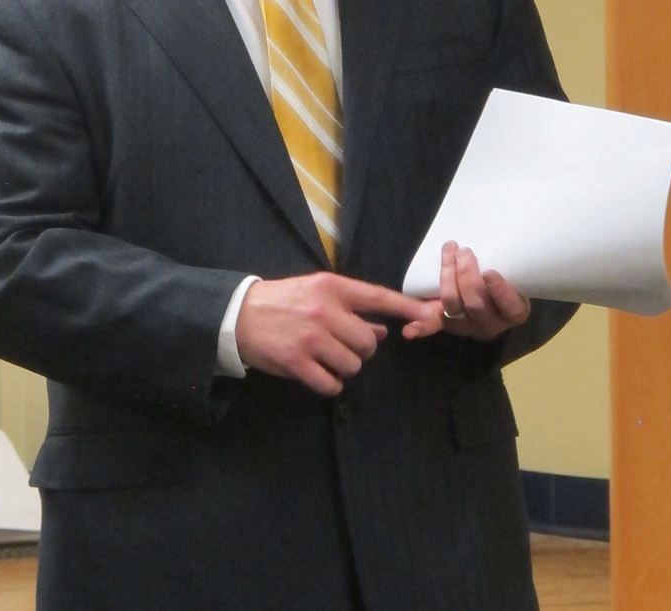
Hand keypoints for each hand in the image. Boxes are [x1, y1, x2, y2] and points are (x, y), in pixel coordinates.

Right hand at [235, 272, 432, 396]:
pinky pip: (331, 383)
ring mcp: (311, 338)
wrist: (240, 314)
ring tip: (326, 357)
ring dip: (345, 366)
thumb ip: (351, 309)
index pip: (378, 297)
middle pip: (368, 342)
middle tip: (342, 344)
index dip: (406, 307)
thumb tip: (383, 329)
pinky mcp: (297, 363)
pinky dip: (330, 383)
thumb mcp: (317, 292)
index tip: (430, 314)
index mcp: (332, 288)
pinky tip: (318, 372)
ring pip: (353, 364)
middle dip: (361, 348)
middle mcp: (325, 311)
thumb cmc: (284, 301)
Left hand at [401, 242, 530, 342]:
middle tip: (464, 252)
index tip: (489, 272)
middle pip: (476, 305)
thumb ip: (507, 261)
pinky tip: (409, 330)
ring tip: (448, 252)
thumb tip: (507, 239)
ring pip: (453, 306)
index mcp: (514, 312)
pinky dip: (421, 326)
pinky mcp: (447, 322)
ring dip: (447, 279)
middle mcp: (491, 324)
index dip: (499, 291)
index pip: (510, 307)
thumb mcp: (513, 269)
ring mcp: (467, 325)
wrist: (491, 286)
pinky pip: (434, 324)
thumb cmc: (506, 271)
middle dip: (467, 277)